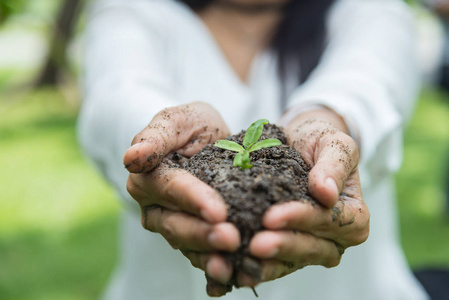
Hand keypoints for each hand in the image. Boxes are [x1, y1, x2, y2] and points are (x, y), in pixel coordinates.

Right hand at [123, 102, 239, 295]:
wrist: (211, 143)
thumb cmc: (192, 127)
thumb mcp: (178, 120)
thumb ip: (155, 136)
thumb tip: (131, 157)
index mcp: (148, 179)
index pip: (171, 190)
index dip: (193, 200)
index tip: (217, 211)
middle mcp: (156, 208)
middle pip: (176, 224)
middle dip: (203, 234)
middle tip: (231, 238)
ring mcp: (174, 227)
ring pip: (188, 246)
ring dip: (209, 257)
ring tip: (232, 265)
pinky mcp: (194, 240)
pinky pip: (201, 257)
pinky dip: (215, 273)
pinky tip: (233, 279)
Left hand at [239, 109, 369, 286]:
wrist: (298, 143)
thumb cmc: (319, 141)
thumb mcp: (334, 144)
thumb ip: (335, 165)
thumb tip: (327, 194)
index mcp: (354, 217)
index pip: (329, 221)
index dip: (301, 219)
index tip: (272, 216)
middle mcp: (336, 239)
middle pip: (311, 248)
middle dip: (282, 245)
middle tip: (255, 244)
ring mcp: (311, 248)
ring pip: (292, 262)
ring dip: (268, 263)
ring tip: (242, 258)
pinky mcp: (288, 252)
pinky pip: (275, 264)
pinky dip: (257, 267)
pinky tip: (237, 268)